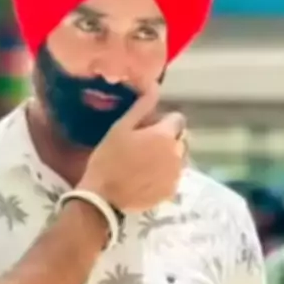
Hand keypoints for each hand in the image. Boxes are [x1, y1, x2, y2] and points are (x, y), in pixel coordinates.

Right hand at [78, 85, 185, 211]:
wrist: (103, 198)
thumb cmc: (109, 159)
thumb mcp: (121, 128)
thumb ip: (142, 106)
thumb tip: (156, 86)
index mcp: (165, 135)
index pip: (177, 119)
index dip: (163, 121)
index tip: (147, 128)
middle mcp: (177, 154)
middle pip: (180, 139)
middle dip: (167, 139)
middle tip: (144, 146)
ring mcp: (176, 175)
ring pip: (179, 158)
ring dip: (168, 156)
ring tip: (144, 164)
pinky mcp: (171, 191)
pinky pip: (174, 176)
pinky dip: (165, 175)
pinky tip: (146, 178)